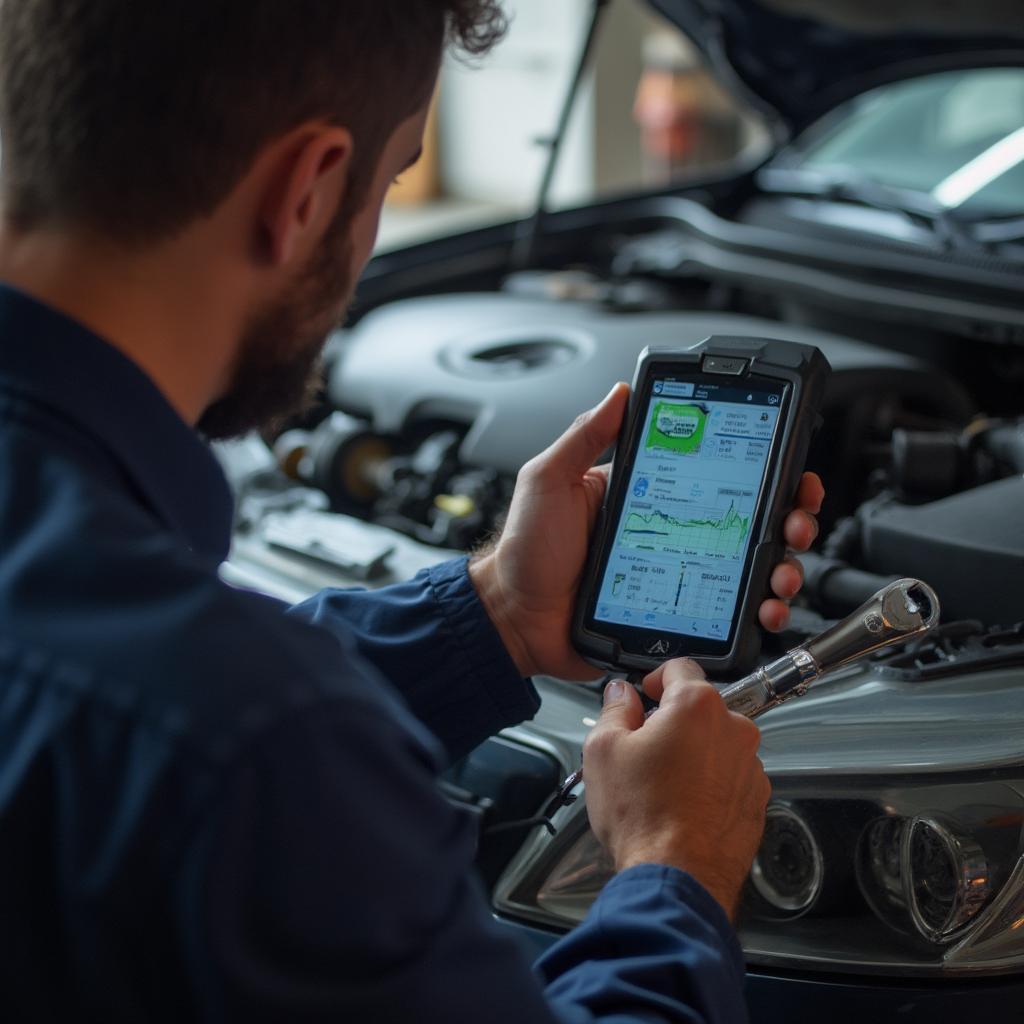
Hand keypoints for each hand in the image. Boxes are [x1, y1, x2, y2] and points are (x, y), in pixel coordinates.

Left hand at [470, 383, 823, 678]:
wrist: (514, 618)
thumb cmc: (527, 551)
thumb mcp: (549, 481)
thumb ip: (584, 436)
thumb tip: (620, 392)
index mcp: (651, 495)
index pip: (719, 475)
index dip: (764, 472)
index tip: (791, 469)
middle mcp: (673, 533)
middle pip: (750, 523)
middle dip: (790, 520)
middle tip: (796, 523)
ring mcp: (679, 575)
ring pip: (749, 570)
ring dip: (783, 568)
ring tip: (782, 573)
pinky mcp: (676, 615)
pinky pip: (726, 615)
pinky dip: (756, 614)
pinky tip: (764, 611)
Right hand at [583, 658, 770, 918]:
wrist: (678, 878)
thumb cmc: (643, 816)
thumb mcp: (604, 750)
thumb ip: (613, 709)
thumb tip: (620, 694)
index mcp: (697, 706)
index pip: (680, 667)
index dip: (656, 677)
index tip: (645, 693)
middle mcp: (734, 730)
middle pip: (699, 709)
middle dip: (672, 721)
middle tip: (644, 747)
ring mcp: (750, 767)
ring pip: (716, 744)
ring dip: (693, 754)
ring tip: (662, 785)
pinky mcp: (756, 801)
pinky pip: (729, 777)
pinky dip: (709, 784)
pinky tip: (682, 805)